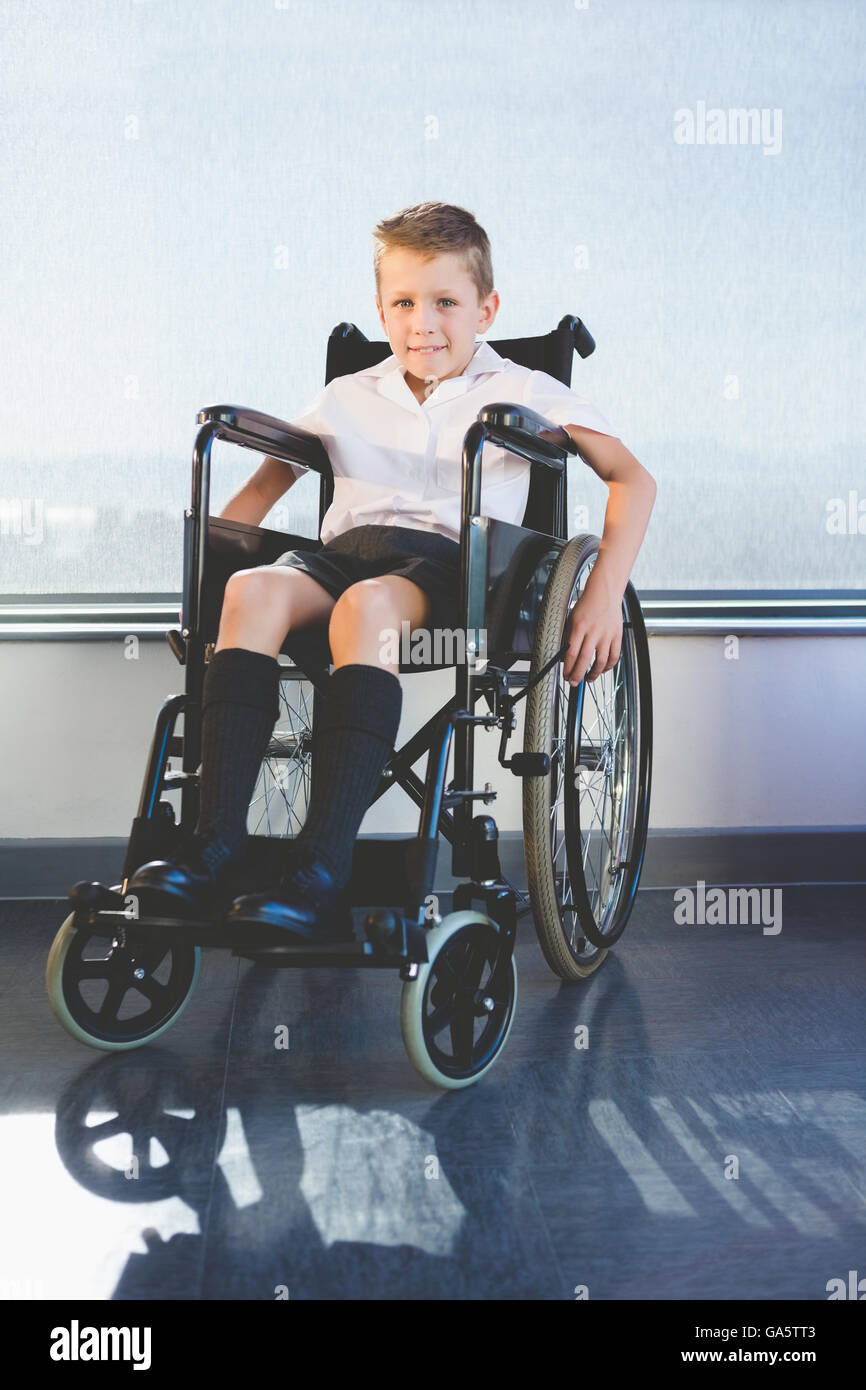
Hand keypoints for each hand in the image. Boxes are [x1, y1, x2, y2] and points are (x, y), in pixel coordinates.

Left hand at [562, 565, 622, 684]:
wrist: (605, 592)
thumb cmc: (587, 605)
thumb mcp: (572, 619)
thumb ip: (569, 636)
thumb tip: (566, 656)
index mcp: (579, 627)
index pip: (572, 653)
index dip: (568, 668)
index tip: (565, 675)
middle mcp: (593, 632)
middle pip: (585, 660)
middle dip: (578, 675)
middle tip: (574, 682)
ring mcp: (607, 635)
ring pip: (601, 662)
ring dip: (594, 674)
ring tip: (588, 679)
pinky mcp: (617, 636)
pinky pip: (614, 656)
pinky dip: (608, 666)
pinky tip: (602, 669)